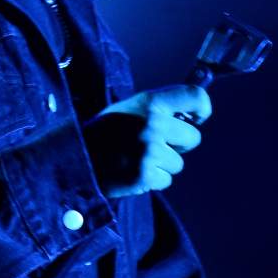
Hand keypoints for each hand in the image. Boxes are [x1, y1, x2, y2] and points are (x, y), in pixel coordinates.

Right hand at [81, 85, 211, 198]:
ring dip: (161, 165)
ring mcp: (149, 149)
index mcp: (149, 102)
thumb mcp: (128, 109)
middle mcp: (152, 123)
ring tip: (134, 158)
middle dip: (177, 145)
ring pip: (178, 163)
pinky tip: (131, 171)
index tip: (195, 119)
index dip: (202, 109)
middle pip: (193, 138)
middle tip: (151, 145)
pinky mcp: (144, 174)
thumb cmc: (105, 133)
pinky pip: (165, 180)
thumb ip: (157, 109)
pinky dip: (151, 180)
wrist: (75, 157)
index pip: (195, 96)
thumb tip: (193, 119)